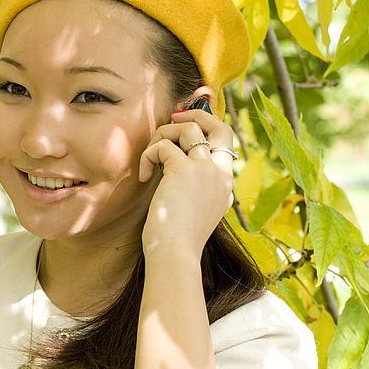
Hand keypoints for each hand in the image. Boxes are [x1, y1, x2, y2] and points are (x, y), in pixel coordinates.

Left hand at [138, 109, 235, 258]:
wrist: (175, 253)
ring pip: (189, 127)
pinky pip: (162, 146)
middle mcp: (221, 173)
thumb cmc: (177, 240)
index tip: (183, 133)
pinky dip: (148, 155)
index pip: (224, 144)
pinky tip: (143, 175)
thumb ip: (197, 192)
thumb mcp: (196, 213)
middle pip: (220, 126)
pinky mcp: (183, 169)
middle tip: (174, 118)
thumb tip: (174, 173)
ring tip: (150, 156)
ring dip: (164, 134)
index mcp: (225, 184)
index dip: (206, 132)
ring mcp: (205, 169)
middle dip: (197, 114)